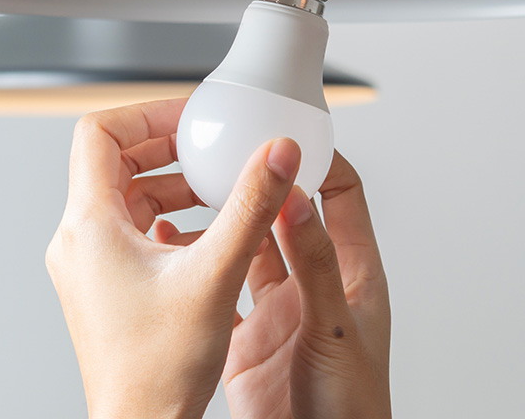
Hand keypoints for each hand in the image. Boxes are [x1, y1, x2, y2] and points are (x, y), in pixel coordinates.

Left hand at [45, 98, 303, 418]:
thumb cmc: (159, 370)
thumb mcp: (217, 273)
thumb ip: (252, 206)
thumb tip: (276, 155)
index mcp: (90, 227)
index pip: (99, 134)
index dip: (146, 115)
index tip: (189, 120)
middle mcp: (80, 242)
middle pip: (115, 163)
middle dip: (168, 150)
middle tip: (210, 147)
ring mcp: (92, 266)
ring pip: (128, 199)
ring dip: (174, 186)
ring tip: (219, 190)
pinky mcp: (108, 287)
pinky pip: (135, 232)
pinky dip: (172, 220)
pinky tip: (211, 235)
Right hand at [152, 152, 391, 418]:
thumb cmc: (352, 407)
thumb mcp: (333, 327)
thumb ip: (315, 264)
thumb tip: (297, 199)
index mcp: (352, 273)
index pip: (343, 195)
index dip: (320, 160)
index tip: (287, 133)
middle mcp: (315, 285)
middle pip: (289, 214)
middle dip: (262, 182)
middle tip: (229, 151)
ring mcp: (279, 311)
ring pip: (248, 248)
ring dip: (225, 221)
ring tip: (192, 189)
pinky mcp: (246, 340)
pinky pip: (219, 290)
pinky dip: (197, 266)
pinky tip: (172, 246)